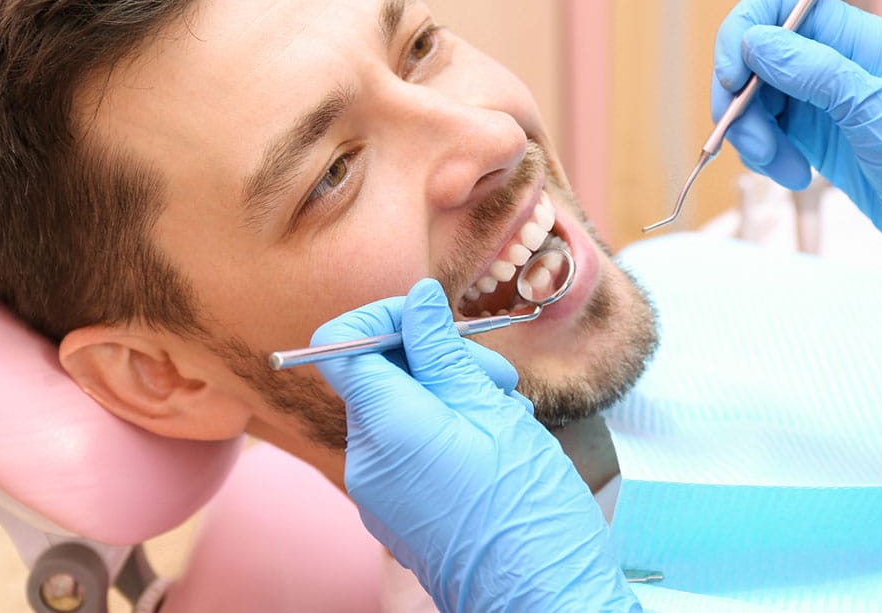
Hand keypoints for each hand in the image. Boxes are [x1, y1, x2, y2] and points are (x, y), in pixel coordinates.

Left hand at [313, 279, 638, 611]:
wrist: (542, 598)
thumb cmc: (526, 508)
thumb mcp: (493, 412)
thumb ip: (443, 352)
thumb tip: (417, 298)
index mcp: (386, 427)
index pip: (340, 345)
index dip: (380, 318)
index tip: (431, 318)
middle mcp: (368, 460)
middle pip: (379, 375)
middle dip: (437, 360)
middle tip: (498, 377)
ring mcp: (379, 492)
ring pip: (402, 409)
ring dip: (453, 395)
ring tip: (508, 417)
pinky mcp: (398, 512)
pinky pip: (410, 448)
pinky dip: (447, 431)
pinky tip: (496, 445)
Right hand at [713, 0, 881, 331]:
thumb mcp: (877, 112)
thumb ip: (814, 72)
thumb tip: (755, 41)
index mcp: (854, 39)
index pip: (777, 4)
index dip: (742, 32)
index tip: (732, 81)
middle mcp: (831, 62)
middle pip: (753, 56)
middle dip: (740, 101)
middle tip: (754, 147)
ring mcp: (819, 100)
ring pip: (753, 99)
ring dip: (751, 135)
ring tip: (783, 170)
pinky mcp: (813, 137)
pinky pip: (765, 132)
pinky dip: (765, 155)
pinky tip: (794, 176)